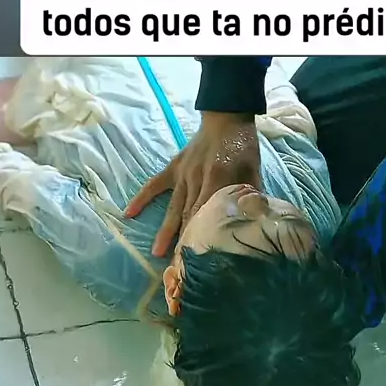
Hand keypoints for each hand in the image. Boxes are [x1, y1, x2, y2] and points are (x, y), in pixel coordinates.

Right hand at [124, 112, 260, 256]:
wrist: (226, 117)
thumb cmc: (243, 147)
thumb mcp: (253, 172)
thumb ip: (252, 197)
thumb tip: (257, 223)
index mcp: (218, 179)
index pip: (208, 215)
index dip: (203, 238)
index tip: (199, 260)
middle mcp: (196, 179)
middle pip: (189, 216)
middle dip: (184, 242)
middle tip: (179, 267)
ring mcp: (182, 174)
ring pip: (174, 207)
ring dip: (166, 231)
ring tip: (158, 253)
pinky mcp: (174, 168)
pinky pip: (155, 185)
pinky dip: (142, 198)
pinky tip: (128, 213)